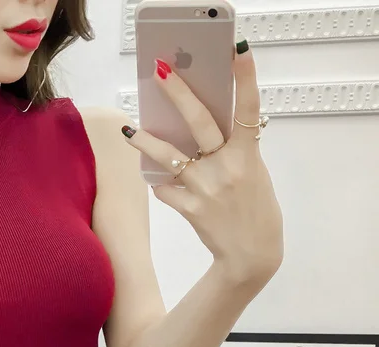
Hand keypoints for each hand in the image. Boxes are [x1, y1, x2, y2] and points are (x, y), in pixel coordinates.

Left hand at [122, 41, 283, 285]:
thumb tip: (201, 131)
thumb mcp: (254, 174)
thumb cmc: (256, 211)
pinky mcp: (190, 208)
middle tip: (161, 72)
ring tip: (128, 130)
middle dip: (179, 94)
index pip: (248, 110)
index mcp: (249, 155)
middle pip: (200, 123)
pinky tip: (155, 178)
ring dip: (147, 142)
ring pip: (170, 157)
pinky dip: (160, 183)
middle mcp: (226, 168)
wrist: (250, 255)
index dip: (245, 80)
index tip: (237, 52)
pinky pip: (166, 189)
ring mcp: (206, 188)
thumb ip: (233, 151)